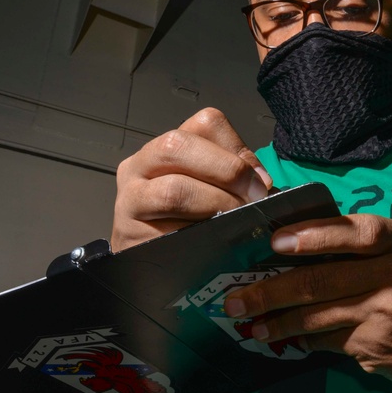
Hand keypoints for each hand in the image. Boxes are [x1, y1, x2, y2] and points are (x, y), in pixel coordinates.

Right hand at [111, 108, 271, 250]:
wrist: (155, 268)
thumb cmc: (187, 224)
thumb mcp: (210, 191)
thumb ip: (234, 178)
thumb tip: (261, 182)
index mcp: (166, 147)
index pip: (205, 124)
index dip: (238, 149)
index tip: (259, 181)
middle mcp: (139, 166)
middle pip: (179, 145)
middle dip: (226, 171)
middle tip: (252, 197)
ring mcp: (130, 200)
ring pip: (174, 190)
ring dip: (215, 204)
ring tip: (235, 219)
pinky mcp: (130, 236)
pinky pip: (167, 230)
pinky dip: (198, 235)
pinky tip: (212, 241)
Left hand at [223, 214, 391, 392]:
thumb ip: (363, 243)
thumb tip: (294, 239)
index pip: (355, 233)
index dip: (314, 236)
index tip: (276, 242)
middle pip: (322, 280)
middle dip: (271, 290)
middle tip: (235, 298)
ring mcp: (385, 314)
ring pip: (316, 316)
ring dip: (276, 321)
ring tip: (249, 323)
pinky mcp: (375, 346)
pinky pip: (326, 340)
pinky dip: (301, 338)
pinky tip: (282, 337)